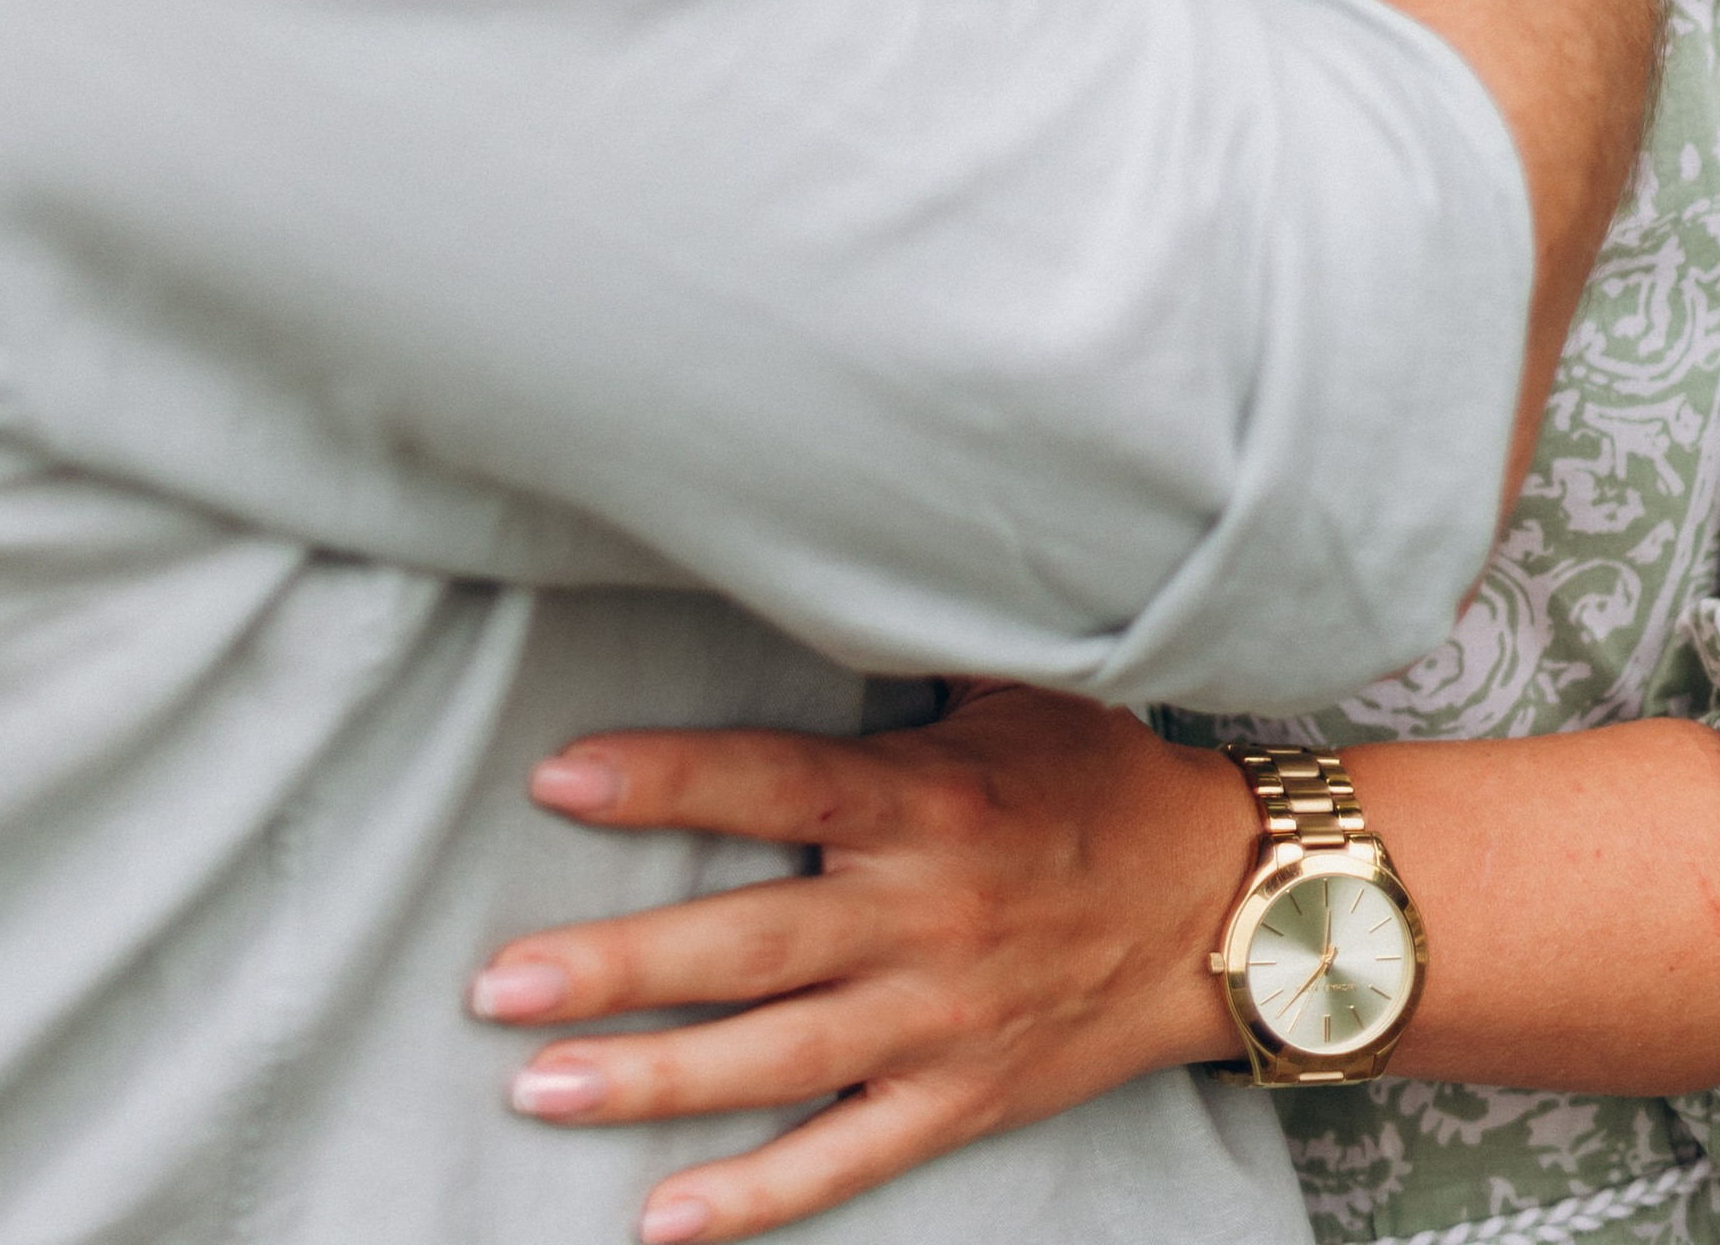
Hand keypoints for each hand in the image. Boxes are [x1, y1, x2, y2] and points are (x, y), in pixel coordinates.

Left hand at [467, 684, 1249, 1242]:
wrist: (1224, 905)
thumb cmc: (1097, 776)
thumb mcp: (1012, 681)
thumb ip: (903, 636)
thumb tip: (811, 542)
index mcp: (924, 800)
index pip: (773, 782)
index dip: (665, 780)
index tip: (557, 777)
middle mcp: (920, 915)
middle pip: (745, 945)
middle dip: (615, 965)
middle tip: (496, 981)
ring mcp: (936, 1020)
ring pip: (771, 1060)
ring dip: (649, 1079)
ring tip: (534, 1085)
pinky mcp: (958, 1099)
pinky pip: (844, 1156)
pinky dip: (754, 1197)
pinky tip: (659, 1220)